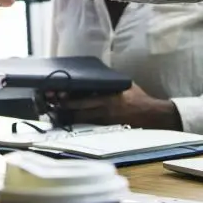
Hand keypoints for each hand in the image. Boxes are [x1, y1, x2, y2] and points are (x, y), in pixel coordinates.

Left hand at [58, 84, 181, 129]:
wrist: (152, 116)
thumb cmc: (138, 97)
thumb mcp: (123, 84)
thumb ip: (109, 81)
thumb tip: (95, 74)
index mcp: (108, 98)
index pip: (84, 98)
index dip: (69, 97)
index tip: (57, 93)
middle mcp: (105, 111)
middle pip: (78, 111)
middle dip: (63, 107)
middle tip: (50, 103)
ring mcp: (105, 121)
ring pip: (81, 120)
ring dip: (67, 116)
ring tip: (54, 112)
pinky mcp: (107, 128)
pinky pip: (89, 125)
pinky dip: (78, 122)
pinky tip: (68, 119)